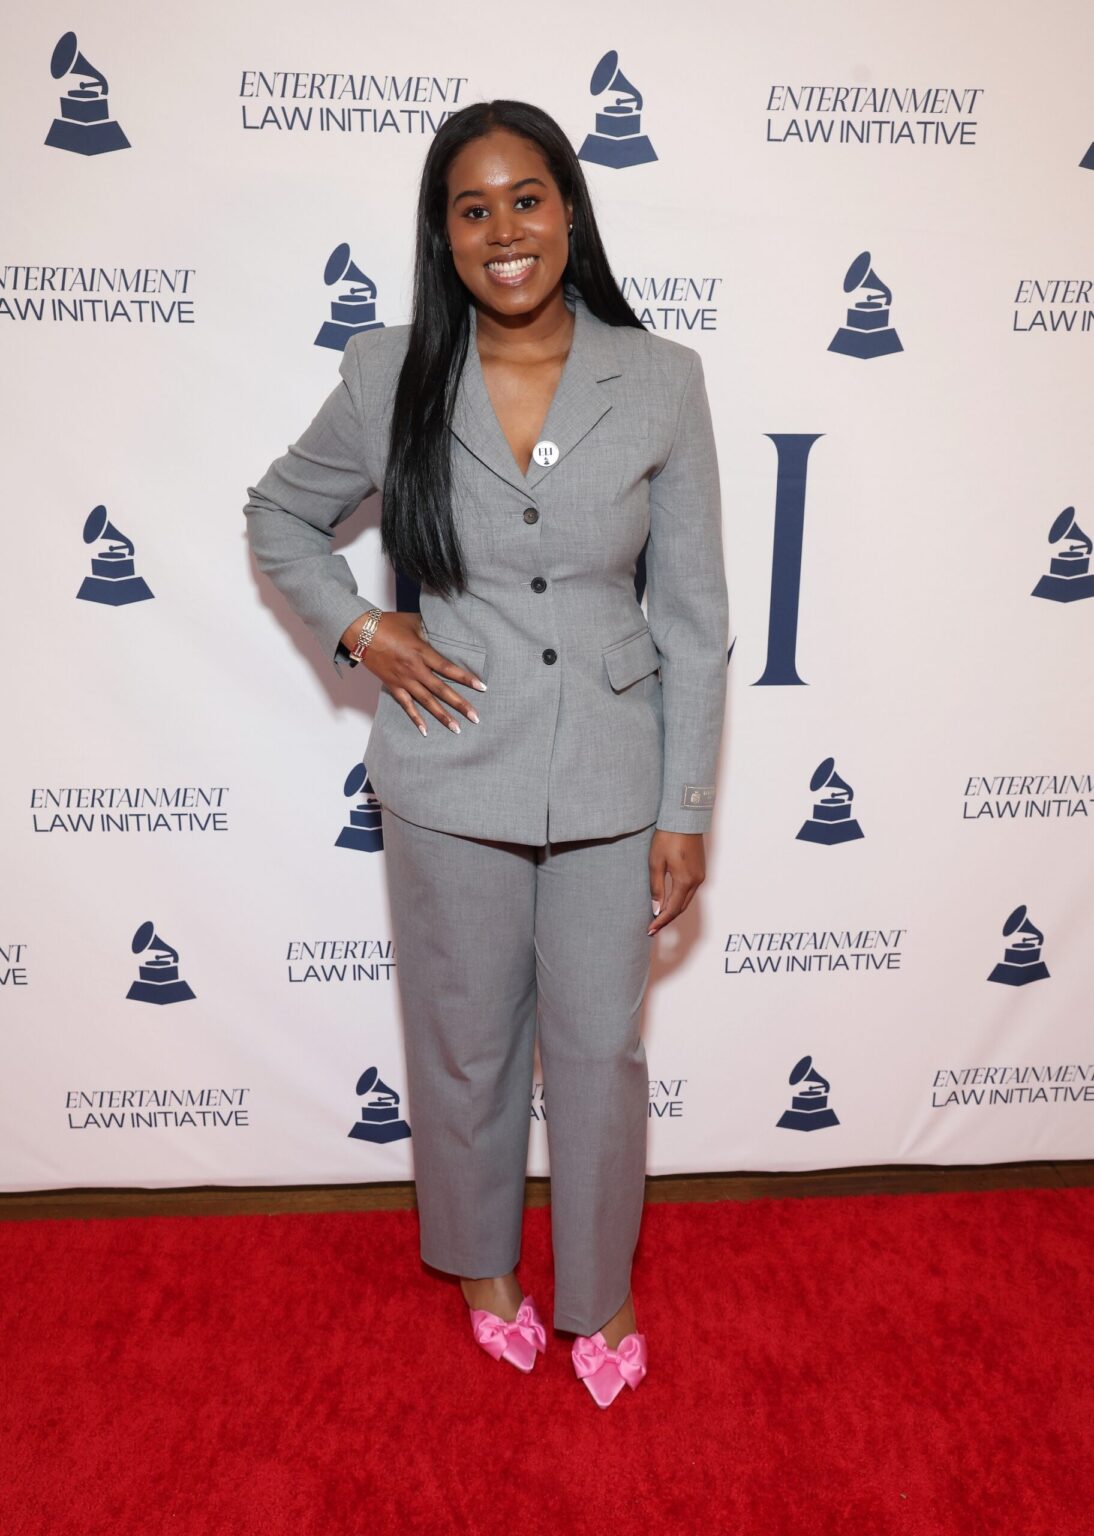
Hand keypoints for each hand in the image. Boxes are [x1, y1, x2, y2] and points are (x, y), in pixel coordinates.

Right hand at [341, 611, 485, 736]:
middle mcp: (415, 669)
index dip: (466, 678)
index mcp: (422, 651)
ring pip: (427, 701)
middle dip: (460, 704)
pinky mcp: (393, 685)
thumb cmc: (387, 623)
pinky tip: (425, 731)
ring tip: (456, 729)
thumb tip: (440, 630)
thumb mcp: (413, 622)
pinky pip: (406, 705)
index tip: (482, 687)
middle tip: (475, 717)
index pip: (448, 668)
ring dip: (442, 716)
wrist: (360, 632)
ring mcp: (404, 679)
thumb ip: (428, 630)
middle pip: (441, 690)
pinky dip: (415, 718)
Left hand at [648, 830, 704, 935]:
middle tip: (653, 927)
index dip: (660, 922)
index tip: (650, 930)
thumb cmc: (668, 837)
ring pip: (687, 900)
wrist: (684, 818)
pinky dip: (679, 899)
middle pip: (681, 908)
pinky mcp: (700, 869)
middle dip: (667, 919)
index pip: (672, 909)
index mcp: (685, 881)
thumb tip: (656, 909)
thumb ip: (656, 888)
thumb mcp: (656, 863)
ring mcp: (700, 875)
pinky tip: (669, 900)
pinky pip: (690, 891)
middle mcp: (696, 881)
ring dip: (673, 910)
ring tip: (659, 917)